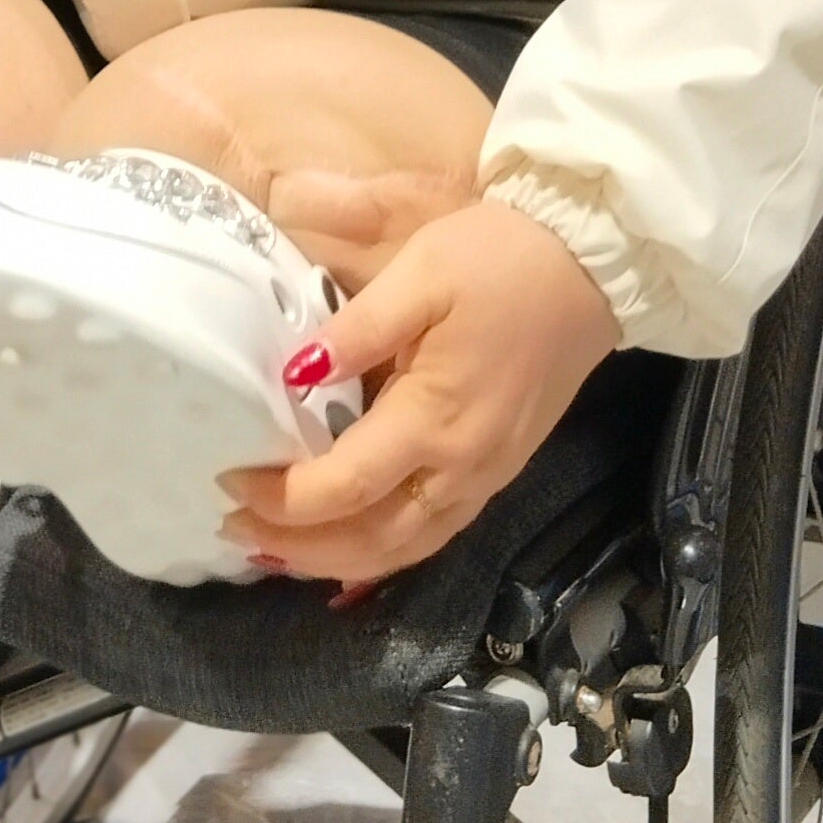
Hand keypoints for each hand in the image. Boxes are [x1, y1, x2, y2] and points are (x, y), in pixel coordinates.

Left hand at [223, 199, 617, 585]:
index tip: (229, 482)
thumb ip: (355, 329)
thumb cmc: (500, 260)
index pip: (345, 487)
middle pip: (372, 540)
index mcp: (435, 419)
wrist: (593, 265)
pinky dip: (382, 553)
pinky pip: (431, 535)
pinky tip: (348, 549)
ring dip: (336, 562)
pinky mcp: (498, 471)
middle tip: (234, 532)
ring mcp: (486, 477)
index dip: (283, 498)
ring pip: (404, 549)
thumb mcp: (421, 272)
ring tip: (276, 552)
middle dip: (297, 547)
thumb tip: (294, 374)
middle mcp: (461, 467)